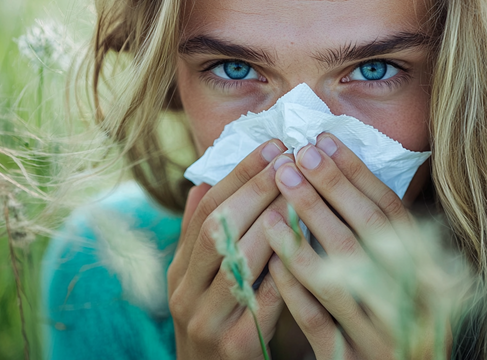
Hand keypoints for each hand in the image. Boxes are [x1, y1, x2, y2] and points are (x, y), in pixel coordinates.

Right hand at [168, 139, 287, 359]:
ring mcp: (207, 320)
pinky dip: (285, 269)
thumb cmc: (219, 323)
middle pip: (218, 228)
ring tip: (302, 191)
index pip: (206, 209)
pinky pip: (264, 300)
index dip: (239, 174)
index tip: (273, 146)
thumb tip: (201, 184)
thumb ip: (202, 237)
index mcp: (180, 270)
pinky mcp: (236, 347)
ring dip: (272, 221)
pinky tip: (307, 244)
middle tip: (290, 159)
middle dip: (256, 189)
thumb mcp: (201, 282)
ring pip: (238, 259)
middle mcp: (185, 292)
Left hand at [262, 134, 424, 358]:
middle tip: (294, 158)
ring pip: (339, 276)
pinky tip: (272, 255)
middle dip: (327, 191)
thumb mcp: (406, 277)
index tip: (324, 140)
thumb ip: (386, 236)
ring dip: (304, 232)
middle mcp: (411, 301)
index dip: (356, 173)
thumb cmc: (397, 318)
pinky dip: (294, 285)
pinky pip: (317, 320)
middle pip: (366, 234)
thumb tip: (343, 169)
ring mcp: (381, 334)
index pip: (390, 211)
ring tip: (274, 199)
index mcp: (428, 272)